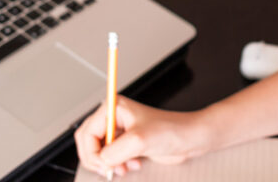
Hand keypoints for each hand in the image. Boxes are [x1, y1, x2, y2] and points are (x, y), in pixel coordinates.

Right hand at [74, 96, 208, 177]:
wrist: (190, 138)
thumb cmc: (172, 130)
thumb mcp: (139, 141)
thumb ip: (115, 151)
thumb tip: (101, 161)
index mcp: (114, 108)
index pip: (87, 132)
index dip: (91, 152)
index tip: (103, 165)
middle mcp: (114, 118)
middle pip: (89, 142)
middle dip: (98, 159)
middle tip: (108, 169)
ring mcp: (121, 131)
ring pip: (100, 152)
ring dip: (110, 164)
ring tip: (124, 167)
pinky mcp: (128, 143)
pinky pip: (112, 157)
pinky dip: (119, 165)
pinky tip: (132, 164)